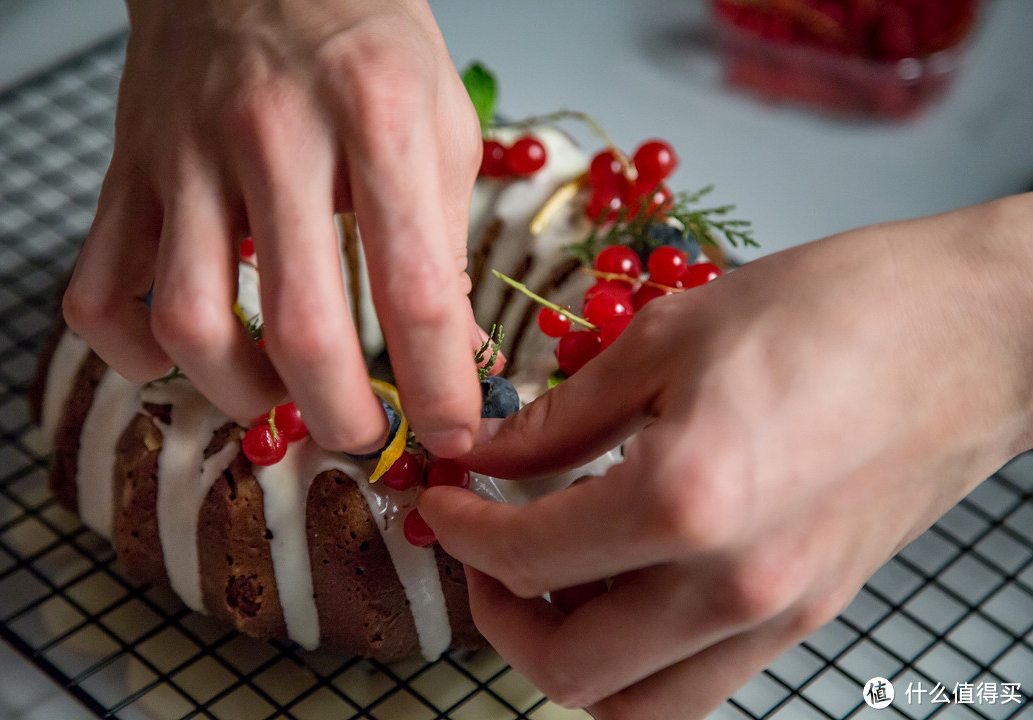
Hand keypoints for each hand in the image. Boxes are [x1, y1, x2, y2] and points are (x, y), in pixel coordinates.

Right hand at [62, 0, 482, 455]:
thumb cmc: (360, 37)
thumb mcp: (439, 119)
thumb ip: (446, 236)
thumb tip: (453, 351)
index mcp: (376, 117)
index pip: (416, 289)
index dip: (441, 386)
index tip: (453, 433)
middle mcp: (274, 134)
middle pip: (301, 326)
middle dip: (343, 416)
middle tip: (366, 436)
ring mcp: (186, 153)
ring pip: (186, 320)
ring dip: (238, 392)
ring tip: (278, 394)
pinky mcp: (127, 169)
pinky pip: (95, 289)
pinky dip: (129, 353)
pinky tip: (181, 355)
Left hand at [420, 195, 1032, 716]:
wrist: (974, 331)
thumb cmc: (840, 309)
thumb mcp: (671, 336)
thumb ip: (562, 414)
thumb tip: (486, 452)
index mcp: (686, 499)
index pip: (528, 555)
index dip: (461, 530)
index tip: (439, 500)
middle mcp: (733, 583)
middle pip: (569, 667)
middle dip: (496, 613)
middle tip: (478, 549)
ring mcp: (778, 614)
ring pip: (635, 705)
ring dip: (566, 655)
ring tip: (543, 582)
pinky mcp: (809, 616)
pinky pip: (699, 686)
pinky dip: (637, 663)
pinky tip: (622, 588)